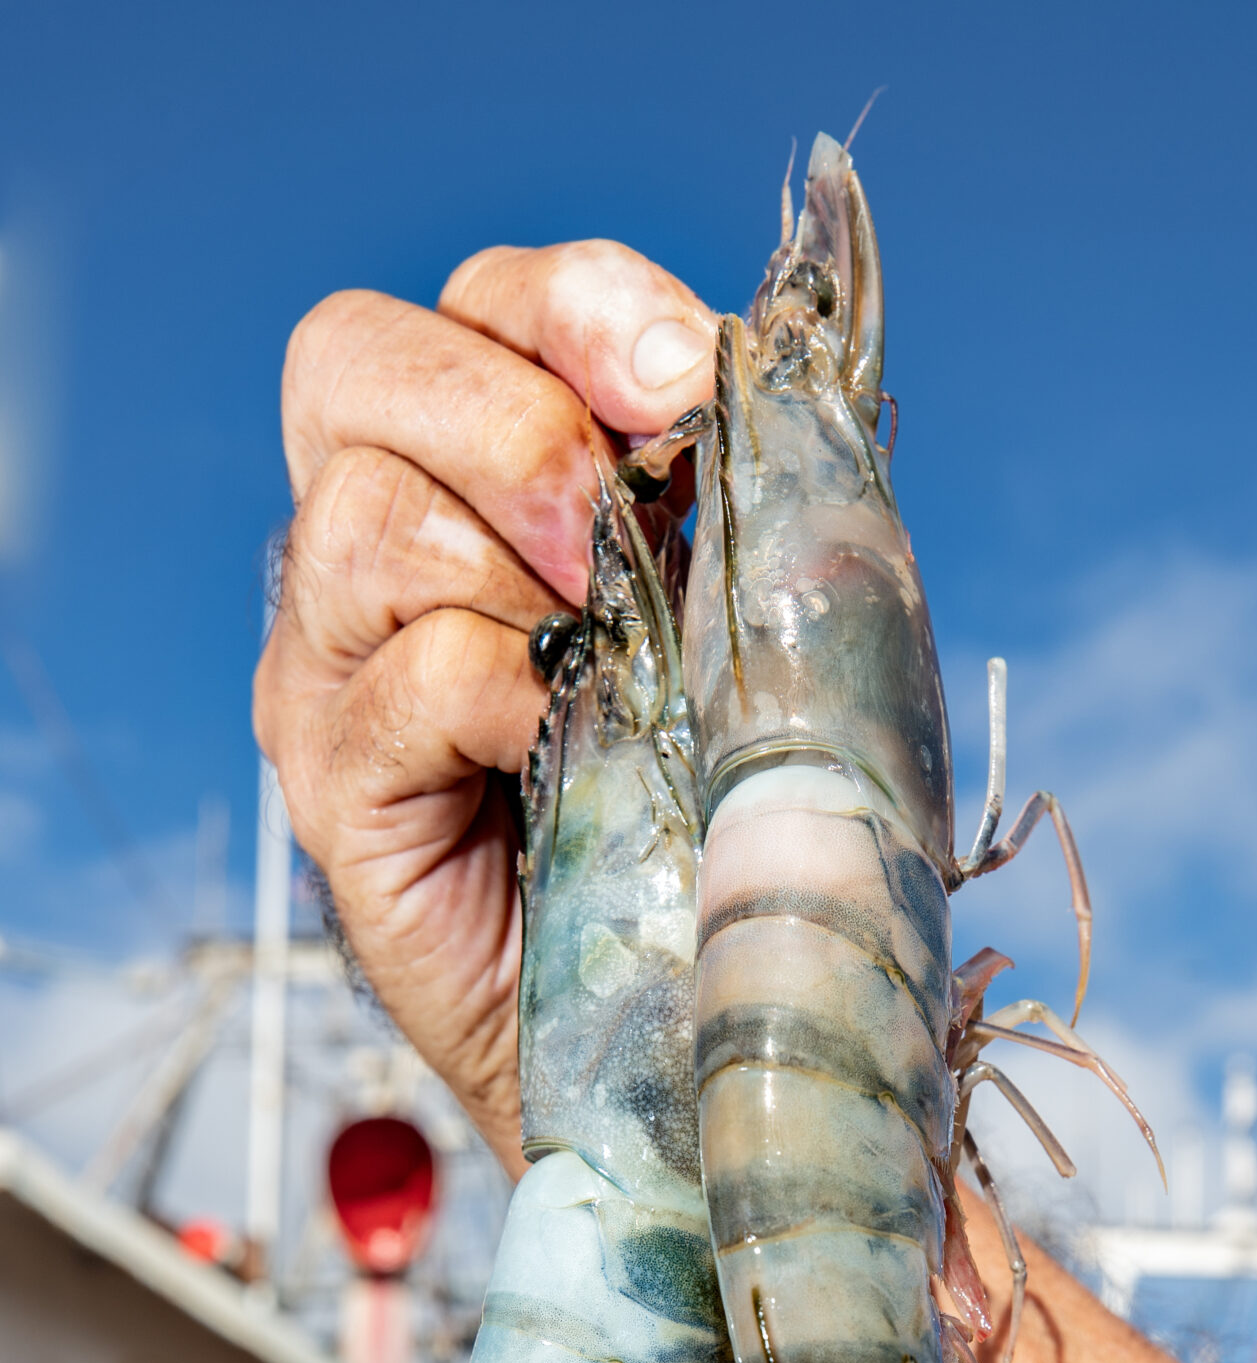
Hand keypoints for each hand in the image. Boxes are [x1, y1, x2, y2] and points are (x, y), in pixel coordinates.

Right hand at [253, 243, 715, 1172]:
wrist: (675, 1017)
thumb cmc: (709, 813)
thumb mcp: (745, 623)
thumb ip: (736, 502)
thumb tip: (776, 389)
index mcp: (475, 471)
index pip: (480, 302)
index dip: (582, 308)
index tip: (694, 385)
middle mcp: (368, 546)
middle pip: (355, 361)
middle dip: (521, 424)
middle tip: (621, 533)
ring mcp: (330, 666)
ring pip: (369, 520)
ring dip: (521, 578)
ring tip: (611, 673)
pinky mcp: (335, 788)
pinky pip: (408, 677)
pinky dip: (511, 694)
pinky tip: (572, 749)